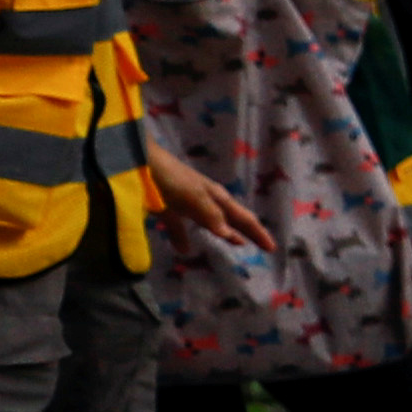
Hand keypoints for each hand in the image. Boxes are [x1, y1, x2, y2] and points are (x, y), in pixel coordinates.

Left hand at [145, 154, 270, 255]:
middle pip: (233, 220)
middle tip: (265, 247)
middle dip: (249, 233)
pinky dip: (184, 238)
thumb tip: (230, 236)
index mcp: (217, 198)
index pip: (244, 218)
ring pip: (212, 223)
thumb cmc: (171, 178)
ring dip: (225, 234)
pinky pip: (181, 227)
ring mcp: (188, 204)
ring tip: (236, 245)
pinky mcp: (168, 208)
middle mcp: (207, 201)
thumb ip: (212, 216)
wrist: (140, 162)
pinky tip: (184, 249)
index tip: (272, 248)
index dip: (258, 232)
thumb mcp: (195, 197)